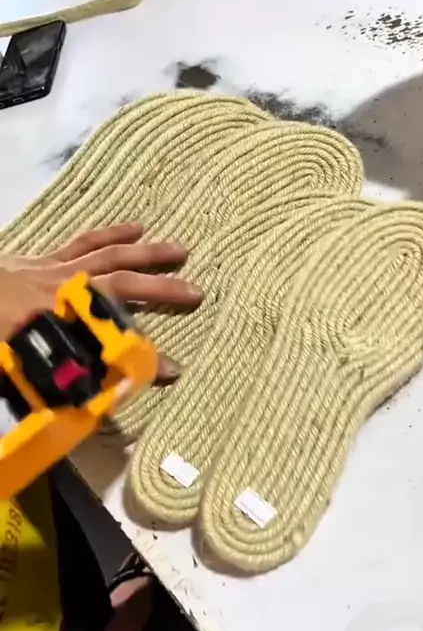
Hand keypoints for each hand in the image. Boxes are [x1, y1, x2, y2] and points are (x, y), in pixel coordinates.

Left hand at [0, 224, 202, 382]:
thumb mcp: (14, 365)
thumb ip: (49, 380)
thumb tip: (94, 403)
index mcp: (50, 320)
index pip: (105, 341)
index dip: (143, 357)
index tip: (176, 371)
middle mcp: (60, 290)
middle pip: (117, 286)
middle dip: (159, 289)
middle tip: (197, 293)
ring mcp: (53, 269)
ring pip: (107, 256)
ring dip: (145, 254)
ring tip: (179, 250)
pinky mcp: (44, 258)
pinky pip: (83, 242)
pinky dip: (110, 234)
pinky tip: (134, 227)